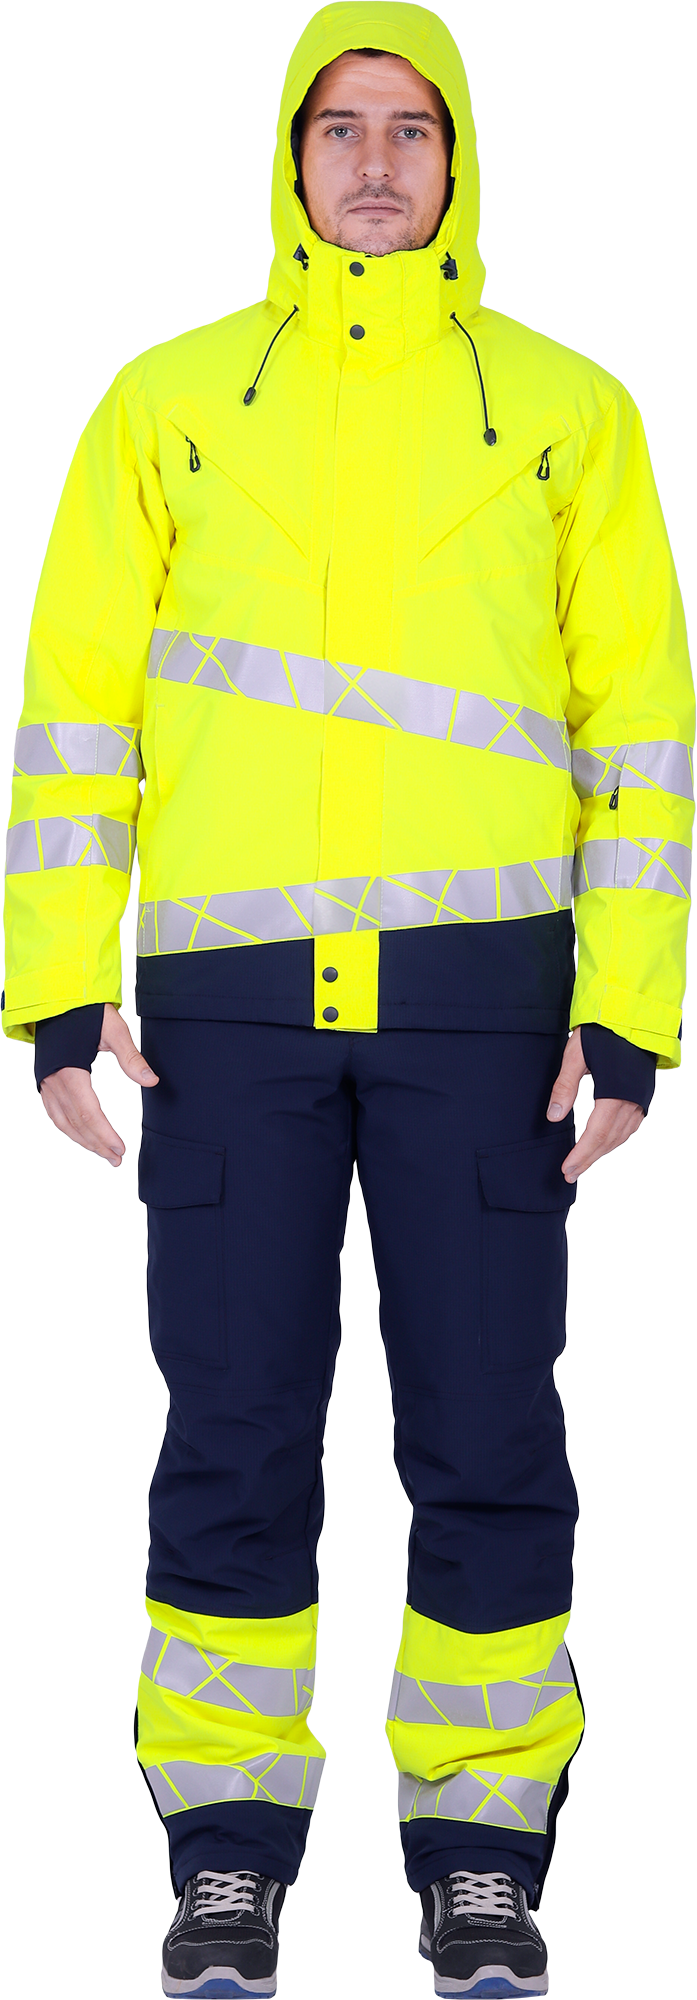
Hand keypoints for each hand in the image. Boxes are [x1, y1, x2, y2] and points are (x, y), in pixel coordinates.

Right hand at [39, 1002, 157, 1165]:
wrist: (57, 1000)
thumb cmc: (84, 1012)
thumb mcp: (114, 1030)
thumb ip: (131, 1058)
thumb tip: (151, 1080)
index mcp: (69, 1070)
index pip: (88, 1112)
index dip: (104, 1134)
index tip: (119, 1148)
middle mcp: (53, 1080)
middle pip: (75, 1123)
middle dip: (97, 1143)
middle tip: (116, 1158)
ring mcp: (46, 1082)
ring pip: (63, 1122)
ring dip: (83, 1140)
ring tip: (104, 1153)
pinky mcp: (45, 1081)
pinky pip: (55, 1114)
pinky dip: (70, 1128)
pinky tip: (83, 1135)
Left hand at [547, 1026, 643, 1182]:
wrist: (634, 1015)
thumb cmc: (604, 1031)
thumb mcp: (575, 1054)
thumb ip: (565, 1086)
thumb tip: (554, 1116)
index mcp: (616, 1093)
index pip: (597, 1134)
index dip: (581, 1154)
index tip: (567, 1168)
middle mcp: (633, 1100)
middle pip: (610, 1140)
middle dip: (589, 1159)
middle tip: (570, 1173)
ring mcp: (641, 1099)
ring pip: (622, 1135)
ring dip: (602, 1151)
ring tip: (582, 1161)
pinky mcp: (642, 1095)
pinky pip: (630, 1125)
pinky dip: (614, 1138)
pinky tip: (602, 1141)